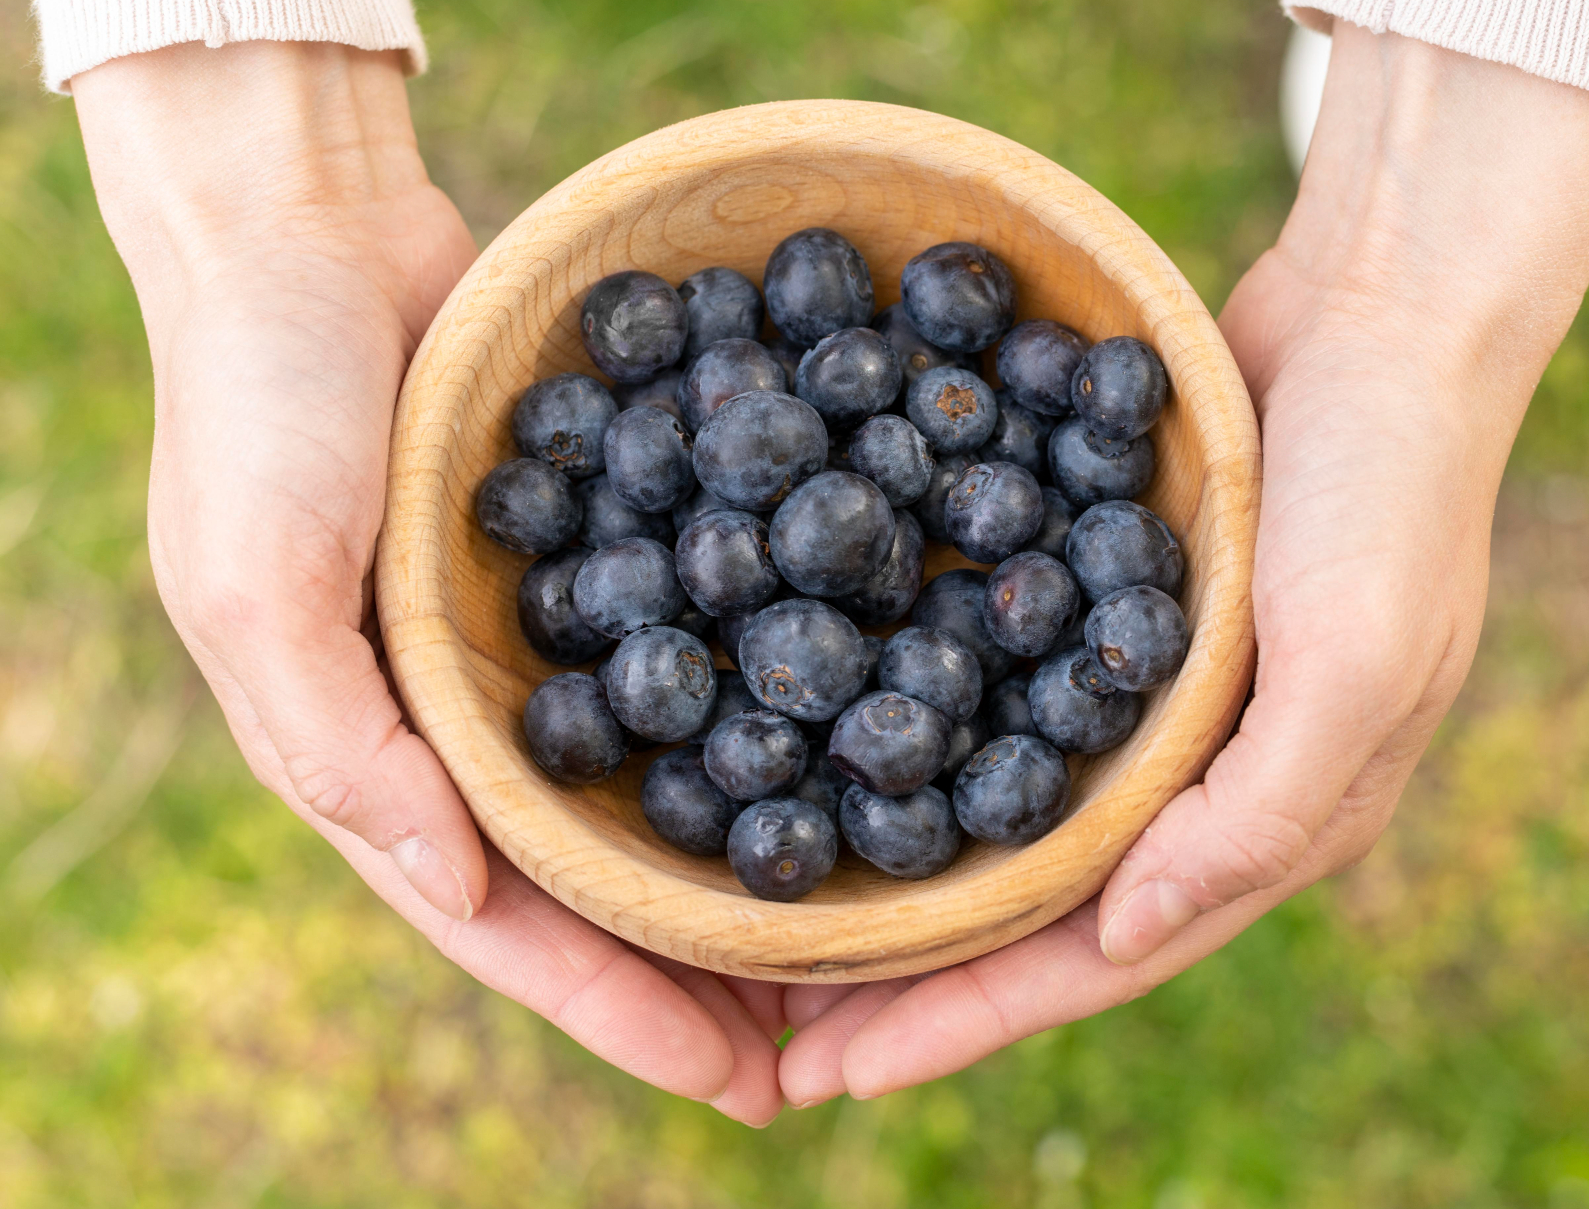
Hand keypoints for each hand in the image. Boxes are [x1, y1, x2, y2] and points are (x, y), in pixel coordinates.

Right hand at [73, 42, 783, 1123]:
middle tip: (842, 1043)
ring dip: (761, 860)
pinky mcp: (608, 553)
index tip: (744, 1084)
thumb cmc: (257, 402)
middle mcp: (481, 722)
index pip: (518, 925)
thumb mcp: (255, 579)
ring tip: (873, 935)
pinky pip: (703, 648)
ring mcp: (552, 644)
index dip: (625, 1012)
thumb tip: (457, 888)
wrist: (312, 232)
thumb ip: (336, 742)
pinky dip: (775, 698)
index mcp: (393, 758)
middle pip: (615, 880)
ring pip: (673, 782)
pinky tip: (867, 734)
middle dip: (716, 971)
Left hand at [771, 25, 1588, 1104]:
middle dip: (915, 977)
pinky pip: (1009, 702)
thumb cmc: (1389, 489)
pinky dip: (929, 740)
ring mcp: (1161, 702)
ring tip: (789, 922)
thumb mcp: (1352, 660)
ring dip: (909, 876)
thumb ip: (1254, 813)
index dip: (970, 1019)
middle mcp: (1207, 779)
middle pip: (1039, 909)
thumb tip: (1124, 939)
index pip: (1098, 955)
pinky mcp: (1120, 617)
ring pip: (1012, 819)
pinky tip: (841, 744)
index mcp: (1271, 820)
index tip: (837, 1072)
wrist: (1387, 311)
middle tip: (777, 1028)